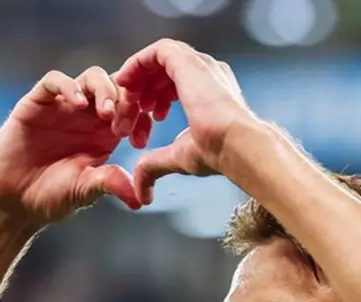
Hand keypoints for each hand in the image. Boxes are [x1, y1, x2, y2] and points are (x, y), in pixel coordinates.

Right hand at [0, 66, 153, 227]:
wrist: (12, 201)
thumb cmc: (49, 197)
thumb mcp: (85, 190)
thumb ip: (110, 183)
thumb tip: (140, 199)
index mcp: (104, 133)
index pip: (132, 108)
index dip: (140, 116)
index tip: (139, 138)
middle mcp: (87, 116)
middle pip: (117, 86)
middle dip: (126, 99)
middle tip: (124, 123)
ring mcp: (63, 106)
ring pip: (91, 78)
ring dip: (104, 89)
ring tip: (106, 113)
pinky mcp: (36, 103)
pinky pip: (55, 81)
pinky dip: (69, 86)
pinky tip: (78, 104)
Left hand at [115, 40, 260, 204]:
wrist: (236, 144)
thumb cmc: (219, 152)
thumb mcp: (179, 158)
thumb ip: (156, 166)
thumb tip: (142, 191)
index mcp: (209, 92)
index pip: (173, 86)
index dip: (152, 104)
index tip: (141, 127)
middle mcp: (206, 74)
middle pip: (163, 74)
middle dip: (141, 97)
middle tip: (129, 122)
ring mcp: (199, 65)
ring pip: (158, 61)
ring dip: (137, 83)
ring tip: (128, 107)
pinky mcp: (187, 61)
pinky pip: (156, 52)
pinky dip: (136, 64)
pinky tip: (125, 84)